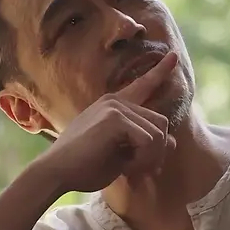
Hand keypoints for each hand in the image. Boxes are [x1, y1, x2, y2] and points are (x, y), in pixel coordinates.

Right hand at [38, 51, 178, 193]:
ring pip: (159, 134)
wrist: (55, 173)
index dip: (160, 71)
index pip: (143, 85)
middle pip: (161, 123)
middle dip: (157, 152)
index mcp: (114, 106)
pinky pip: (149, 141)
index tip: (174, 56)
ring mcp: (115, 107)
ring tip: (129, 170)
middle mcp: (116, 101)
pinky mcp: (115, 118)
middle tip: (138, 171)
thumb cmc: (84, 167)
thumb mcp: (121, 156)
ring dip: (149, 158)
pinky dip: (143, 160)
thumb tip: (173, 141)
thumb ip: (144, 146)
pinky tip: (125, 168)